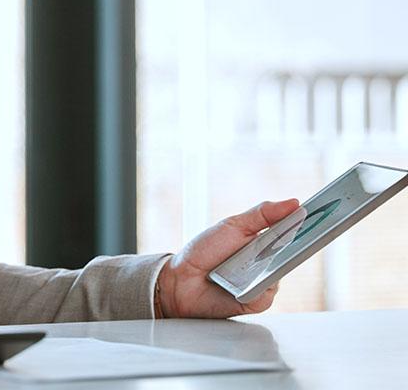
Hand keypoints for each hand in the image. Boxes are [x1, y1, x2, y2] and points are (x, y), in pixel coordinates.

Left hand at [157, 198, 299, 318]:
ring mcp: (263, 281)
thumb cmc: (204, 250)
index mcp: (263, 240)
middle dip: (301, 242)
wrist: (181, 280)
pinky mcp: (257, 301)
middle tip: (311, 230)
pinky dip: (259, 285)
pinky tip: (246, 280)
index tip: (324, 212)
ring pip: (281, 272)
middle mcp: (267, 261)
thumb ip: (263, 214)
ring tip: (257, 257)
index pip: (291, 231)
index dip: (308, 224)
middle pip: (293, 252)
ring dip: (271, 264)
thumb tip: (293, 203)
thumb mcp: (233, 225)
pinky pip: (269, 293)